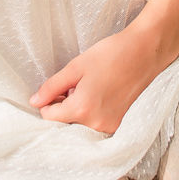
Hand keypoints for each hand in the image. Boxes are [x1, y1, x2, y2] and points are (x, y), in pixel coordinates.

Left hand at [28, 25, 176, 134]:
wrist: (144, 52)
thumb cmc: (110, 54)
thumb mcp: (77, 66)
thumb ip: (53, 86)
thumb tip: (34, 102)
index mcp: (82, 109)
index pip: (50, 118)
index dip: (48, 102)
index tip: (57, 88)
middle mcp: (96, 125)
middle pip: (66, 124)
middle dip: (65, 107)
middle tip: (76, 85)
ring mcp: (110, 127)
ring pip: (82, 125)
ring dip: (80, 111)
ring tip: (91, 87)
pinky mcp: (120, 125)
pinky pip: (97, 125)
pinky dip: (94, 113)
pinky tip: (102, 93)